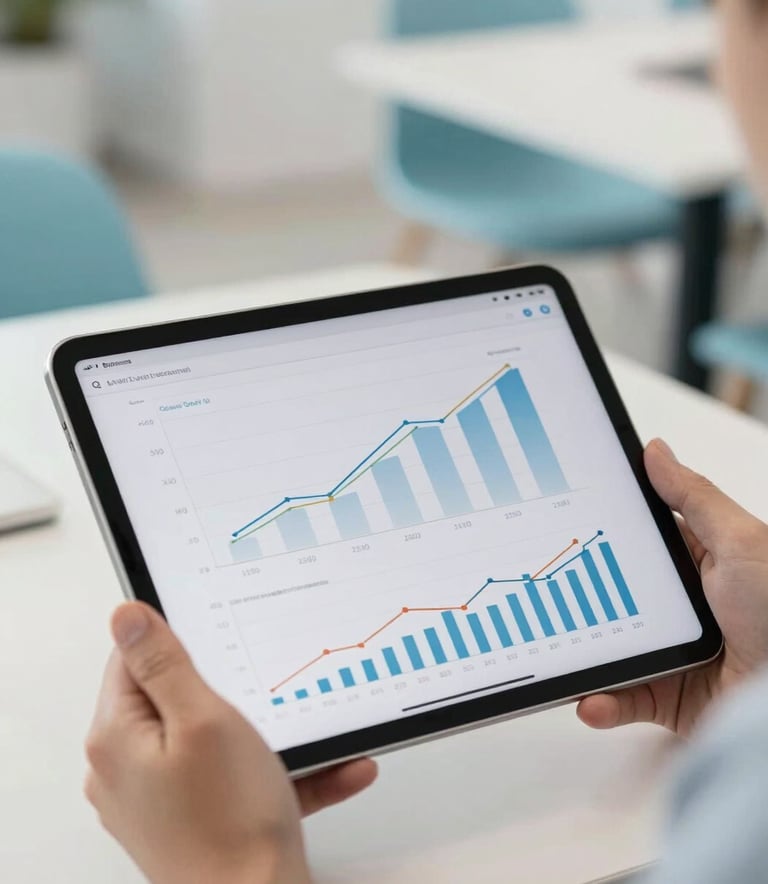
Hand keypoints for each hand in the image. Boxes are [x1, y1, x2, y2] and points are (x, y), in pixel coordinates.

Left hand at [85, 603, 377, 883]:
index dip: (176, 641)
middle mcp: (126, 770)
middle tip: (264, 687)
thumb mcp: (203, 719)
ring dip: (264, 733)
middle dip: (226, 689)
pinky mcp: (190, 820)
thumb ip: (163, 663)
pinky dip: (277, 771)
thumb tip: (127, 616)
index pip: (131, 660)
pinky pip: (235, 779)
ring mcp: (158, 799)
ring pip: (212, 740)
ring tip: (309, 729)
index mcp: (117, 738)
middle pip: (171, 699)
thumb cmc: (230, 822)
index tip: (217, 638)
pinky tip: (330, 767)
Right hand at [578, 438, 767, 737]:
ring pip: (613, 648)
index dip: (604, 532)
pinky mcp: (670, 697)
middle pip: (618, 594)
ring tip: (559, 647)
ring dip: (586, 652)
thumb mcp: (740, 542)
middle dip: (583, 594)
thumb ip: (692, 498)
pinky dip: (602, 701)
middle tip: (548, 585)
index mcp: (701, 565)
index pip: (642, 543)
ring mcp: (673, 653)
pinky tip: (590, 698)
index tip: (566, 522)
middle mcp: (683, 608)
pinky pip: (625, 699)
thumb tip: (656, 452)